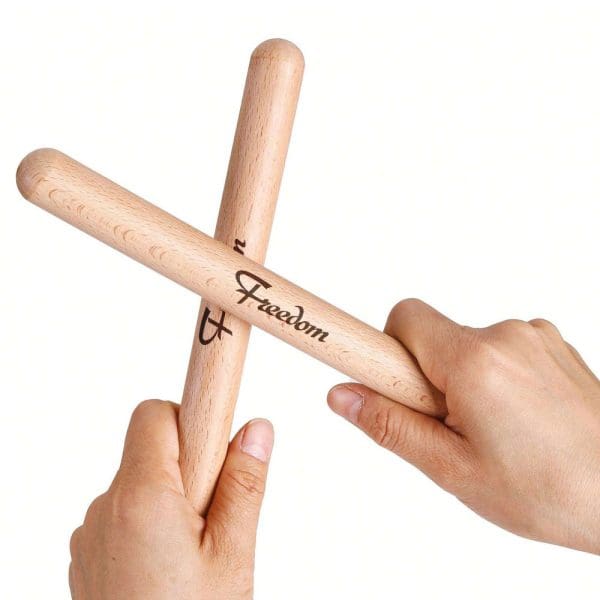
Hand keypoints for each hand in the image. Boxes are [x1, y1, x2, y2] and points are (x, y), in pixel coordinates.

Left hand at [69, 400, 273, 598]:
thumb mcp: (233, 555)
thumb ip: (244, 484)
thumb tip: (257, 428)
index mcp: (140, 498)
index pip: (154, 414)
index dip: (190, 418)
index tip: (217, 440)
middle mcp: (104, 509)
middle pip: (150, 451)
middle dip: (189, 467)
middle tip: (215, 515)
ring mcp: (91, 535)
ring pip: (141, 485)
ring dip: (172, 499)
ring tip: (195, 552)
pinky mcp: (88, 557)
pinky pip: (124, 516)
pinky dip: (151, 525)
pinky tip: (171, 569)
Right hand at [328, 299, 599, 553]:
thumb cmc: (553, 492)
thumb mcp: (454, 469)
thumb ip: (391, 426)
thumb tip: (343, 397)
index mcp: (476, 361)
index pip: (404, 317)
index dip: (385, 348)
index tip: (379, 376)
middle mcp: (506, 335)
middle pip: (434, 337)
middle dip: (426, 377)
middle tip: (447, 427)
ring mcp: (535, 337)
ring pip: (466, 346)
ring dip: (462, 380)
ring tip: (490, 432)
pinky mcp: (552, 346)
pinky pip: (500, 350)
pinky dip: (493, 378)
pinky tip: (516, 421)